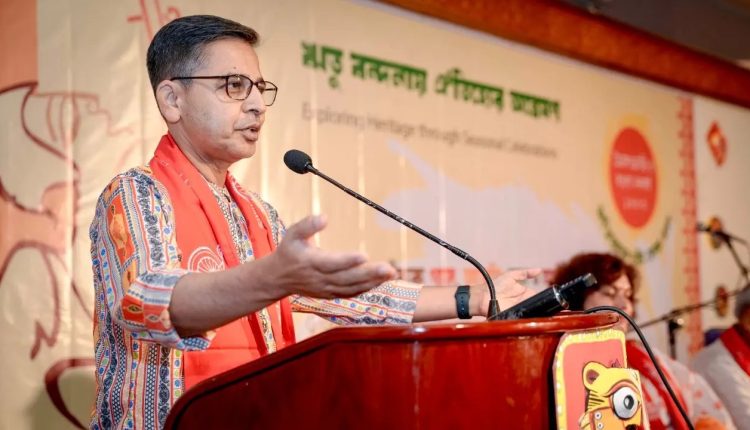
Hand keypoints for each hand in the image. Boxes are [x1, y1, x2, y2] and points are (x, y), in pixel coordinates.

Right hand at [262, 215, 395, 298]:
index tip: (364, 256)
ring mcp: (326, 289)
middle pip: (347, 279)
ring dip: (372, 282)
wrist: (278, 278)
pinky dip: (366, 289)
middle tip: (388, 268)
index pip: (331, 263)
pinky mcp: (330, 294)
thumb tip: (324, 217)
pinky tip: (381, 281)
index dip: (347, 261)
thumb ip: (307, 225)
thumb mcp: (292, 234)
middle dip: (369, 274)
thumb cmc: (288, 251)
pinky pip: (351, 293)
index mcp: (310, 262)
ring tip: (391, 274)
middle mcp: (319, 279)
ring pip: (351, 288)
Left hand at [470, 268, 541, 316]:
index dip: (541, 297)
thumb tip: (540, 270)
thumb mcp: (511, 276)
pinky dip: (524, 317)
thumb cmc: (495, 285)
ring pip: (530, 313)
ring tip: (534, 307)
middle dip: (538, 305)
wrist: (482, 296)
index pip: (536, 296)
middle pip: (535, 305)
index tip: (546, 296)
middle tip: (540, 303)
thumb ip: (525, 273)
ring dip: (533, 311)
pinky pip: (521, 318)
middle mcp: (522, 302)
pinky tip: (526, 314)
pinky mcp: (512, 317)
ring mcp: (517, 310)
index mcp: (524, 293)